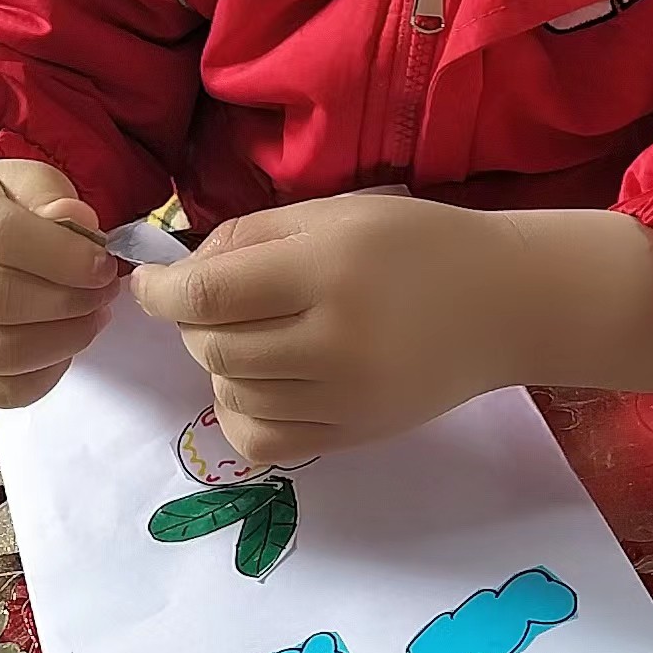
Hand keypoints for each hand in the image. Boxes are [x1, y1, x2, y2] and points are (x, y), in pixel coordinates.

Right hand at [0, 159, 117, 406]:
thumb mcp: (26, 183)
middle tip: (104, 292)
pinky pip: (0, 392)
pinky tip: (66, 346)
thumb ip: (51, 197)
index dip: (61, 256)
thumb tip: (75, 222)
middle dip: (66, 300)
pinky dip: (46, 376)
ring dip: (62, 340)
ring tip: (92, 317)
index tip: (102, 265)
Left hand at [132, 195, 525, 465]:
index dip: (160, 292)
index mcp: (328, 270)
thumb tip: (182, 272)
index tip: (149, 284)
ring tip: (248, 337)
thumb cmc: (418, 244)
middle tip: (213, 303)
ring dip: (216, 365)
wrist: (503, 305)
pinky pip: (263, 441)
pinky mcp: (354, 433)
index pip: (209, 294)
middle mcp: (334, 340)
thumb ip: (252, 235)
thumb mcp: (336, 212)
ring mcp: (345, 396)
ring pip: (230, 394)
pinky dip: (240, 414)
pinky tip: (258, 385)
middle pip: (213, 347)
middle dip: (190, 324)